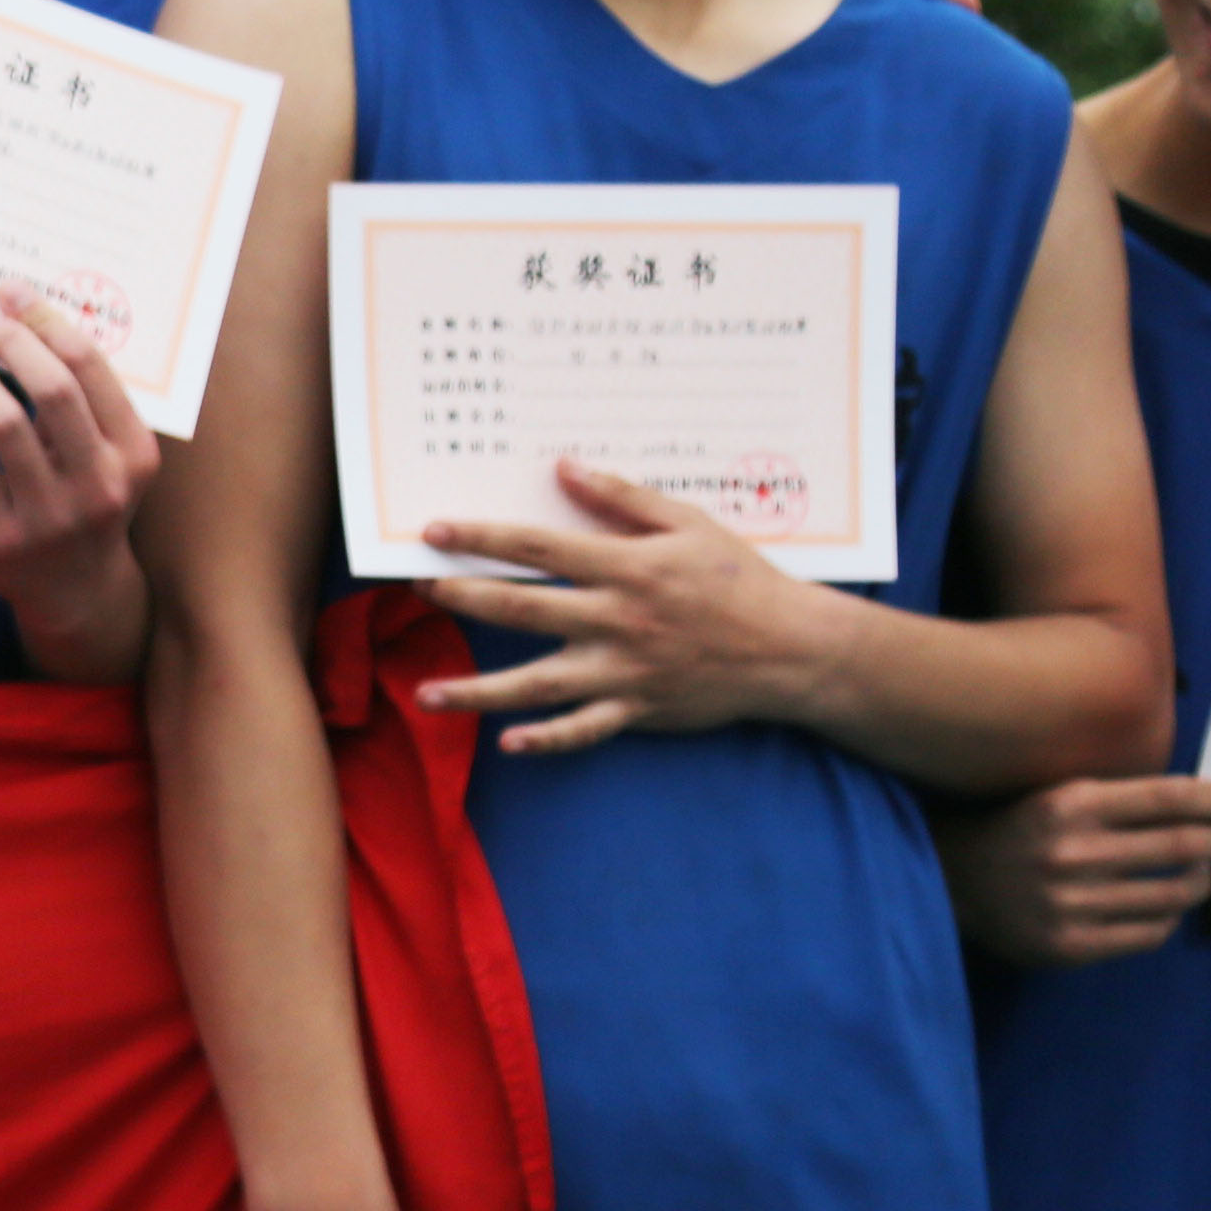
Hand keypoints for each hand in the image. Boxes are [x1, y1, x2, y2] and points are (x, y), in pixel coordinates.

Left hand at [0, 285, 155, 671]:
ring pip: (3, 422)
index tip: (17, 295)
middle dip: (13, 343)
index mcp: (133, 454)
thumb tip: (24, 318)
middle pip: (52, 389)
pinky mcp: (0, 535)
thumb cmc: (88, 497)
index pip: (91, 370)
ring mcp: (49, 514)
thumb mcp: (108, 454)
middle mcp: (98, 484)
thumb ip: (82, 399)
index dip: (48, 323)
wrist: (76, 591)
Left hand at [416, 463, 837, 755]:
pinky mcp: (640, 707)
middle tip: (416, 588)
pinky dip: (547, 739)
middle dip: (464, 598)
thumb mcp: (688, 523)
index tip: (433, 531)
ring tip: (425, 695)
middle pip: (523, 610)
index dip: (482, 537)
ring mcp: (626, 670)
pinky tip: (507, 743)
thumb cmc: (740, 577)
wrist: (793, 648)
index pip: (538, 549)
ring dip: (479, 691)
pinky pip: (585, 729)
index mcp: (628, 569)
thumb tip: (564, 468)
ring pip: (539, 683)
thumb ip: (622, 498)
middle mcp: (619, 621)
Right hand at [943, 774, 1210, 966]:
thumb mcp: (1058, 796)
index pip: (1169, 798)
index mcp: (1072, 803)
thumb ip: (1119, 800)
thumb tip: (1203, 805)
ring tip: (1205, 873)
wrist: (946, 878)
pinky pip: (1148, 934)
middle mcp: (1075, 852)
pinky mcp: (1070, 945)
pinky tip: (1165, 905)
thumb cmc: (1015, 828)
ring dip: (1202, 882)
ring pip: (1173, 895)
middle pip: (1183, 845)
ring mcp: (1073, 903)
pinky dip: (1168, 917)